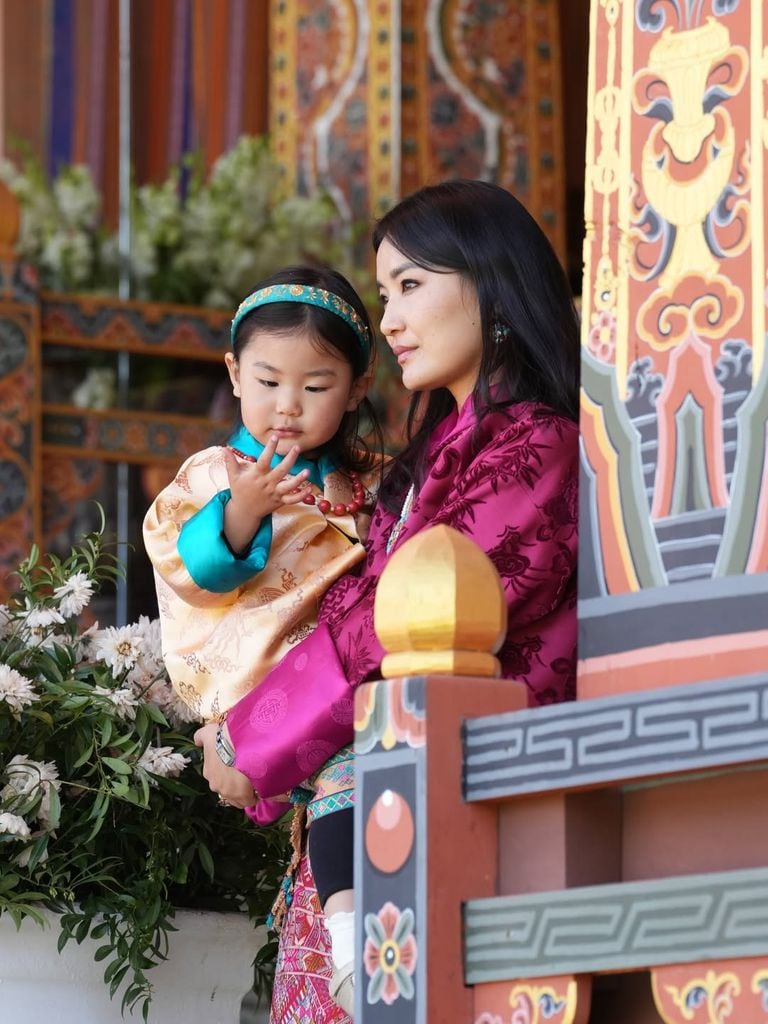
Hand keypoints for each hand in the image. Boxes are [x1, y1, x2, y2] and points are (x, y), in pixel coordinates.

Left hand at [194, 722, 256, 808]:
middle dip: (235, 782)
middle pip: (227, 787)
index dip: (228, 771)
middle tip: (247, 771)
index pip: (217, 776)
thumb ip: (200, 737)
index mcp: (209, 772)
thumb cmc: (224, 738)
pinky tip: (262, 786)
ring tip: (256, 780)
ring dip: (244, 791)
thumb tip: (198, 741)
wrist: (240, 745)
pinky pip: (250, 800)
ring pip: (238, 796)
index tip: (236, 764)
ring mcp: (230, 793)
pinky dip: (255, 795)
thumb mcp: (208, 733)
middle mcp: (216, 785)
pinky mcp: (244, 798)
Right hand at [223, 437, 311, 552]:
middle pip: (281, 471)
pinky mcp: (280, 501)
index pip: (264, 460)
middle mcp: (267, 484)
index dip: (269, 448)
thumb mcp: (233, 476)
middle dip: (289, 459)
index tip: (275, 437)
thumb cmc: (239, 491)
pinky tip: (310, 488)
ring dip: (299, 479)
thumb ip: (230, 462)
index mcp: (257, 475)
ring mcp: (275, 493)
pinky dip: (302, 495)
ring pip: (289, 486)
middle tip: (297, 447)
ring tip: (307, 471)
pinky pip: (293, 500)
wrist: (244, 512)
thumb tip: (224, 448)